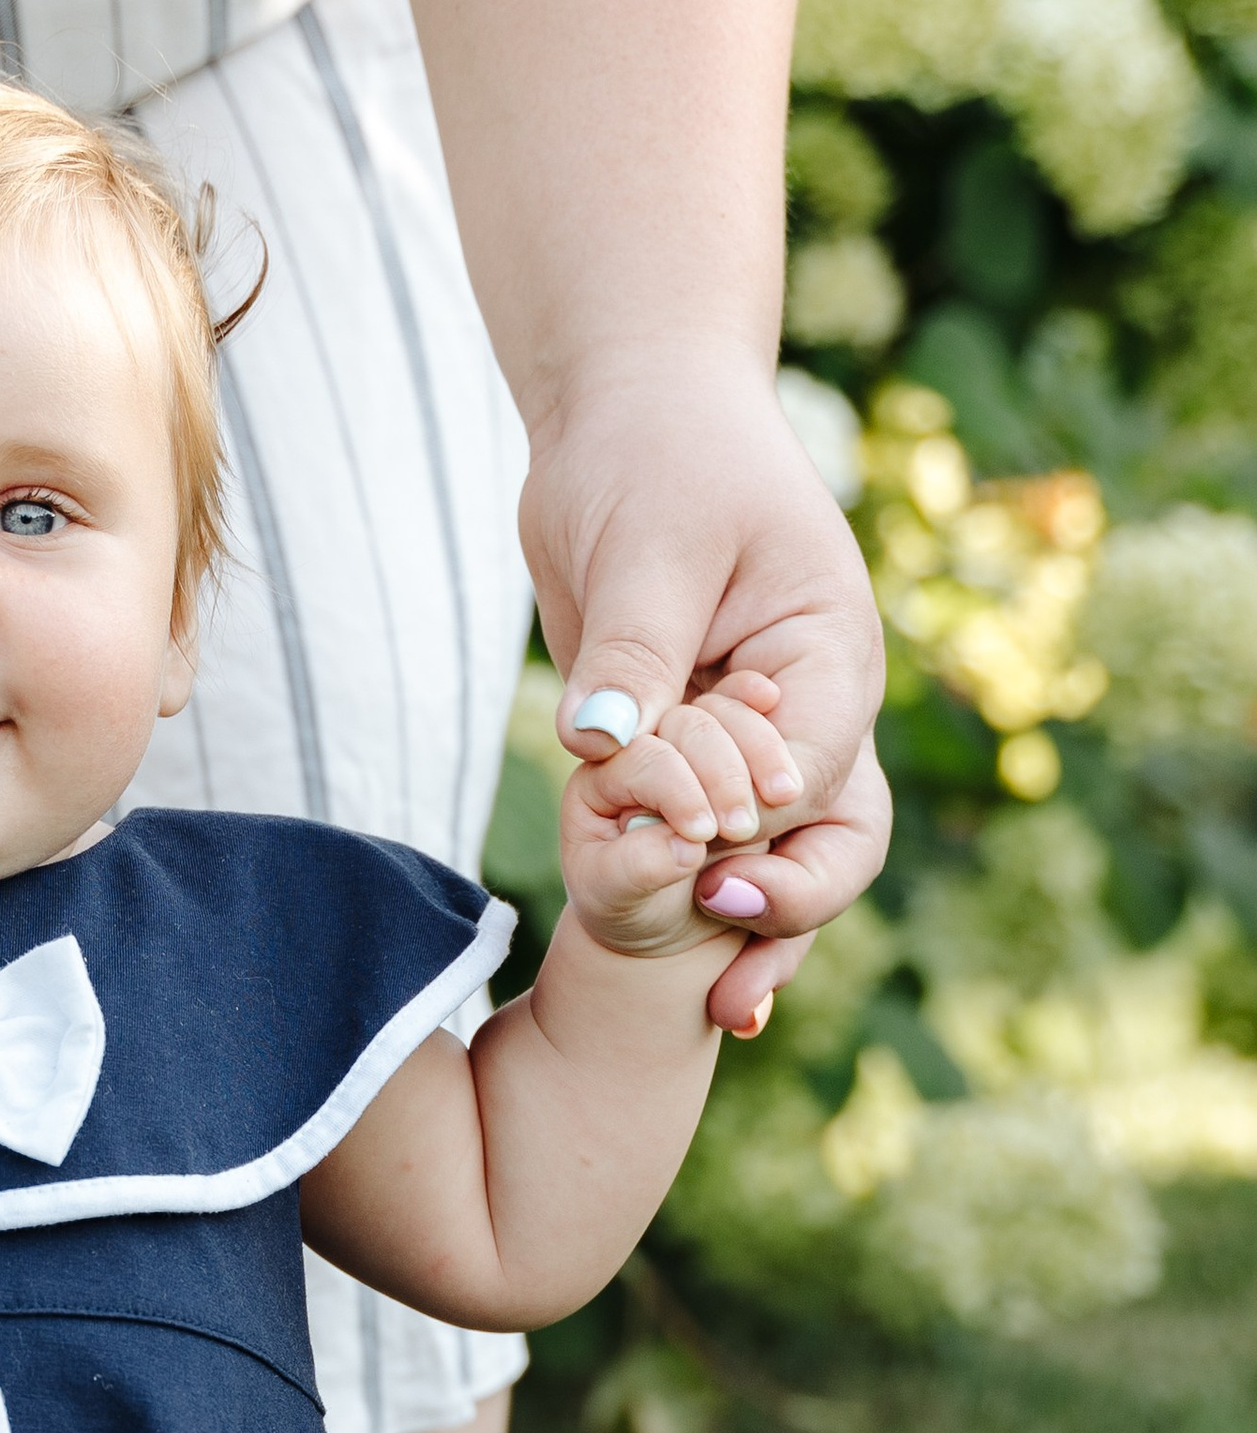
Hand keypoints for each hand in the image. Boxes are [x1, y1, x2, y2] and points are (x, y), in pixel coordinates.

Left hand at [521, 345, 893, 1033]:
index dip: (758, 825)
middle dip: (786, 911)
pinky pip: (706, 854)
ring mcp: (755, 747)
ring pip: (782, 866)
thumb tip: (600, 742)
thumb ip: (632, 647)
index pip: (812, 768)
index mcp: (828, 658)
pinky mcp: (692, 762)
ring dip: (758, 940)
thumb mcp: (648, 542)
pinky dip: (695, 910)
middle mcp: (810, 715)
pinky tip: (688, 987)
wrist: (622, 416)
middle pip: (831, 841)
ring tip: (726, 1016)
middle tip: (728, 972)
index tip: (701, 857)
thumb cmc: (653, 450)